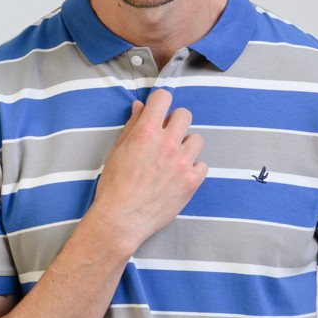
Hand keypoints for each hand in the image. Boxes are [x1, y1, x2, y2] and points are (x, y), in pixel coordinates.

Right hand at [90, 89, 207, 251]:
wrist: (121, 220)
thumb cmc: (114, 186)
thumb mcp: (117, 151)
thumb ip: (132, 126)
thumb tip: (140, 107)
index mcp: (147, 132)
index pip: (164, 97)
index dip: (160, 102)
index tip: (159, 111)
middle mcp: (167, 143)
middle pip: (184, 115)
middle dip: (175, 123)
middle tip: (166, 137)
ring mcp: (182, 162)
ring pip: (197, 139)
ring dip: (186, 146)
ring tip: (173, 159)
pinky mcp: (192, 181)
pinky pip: (203, 165)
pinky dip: (193, 169)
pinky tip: (179, 177)